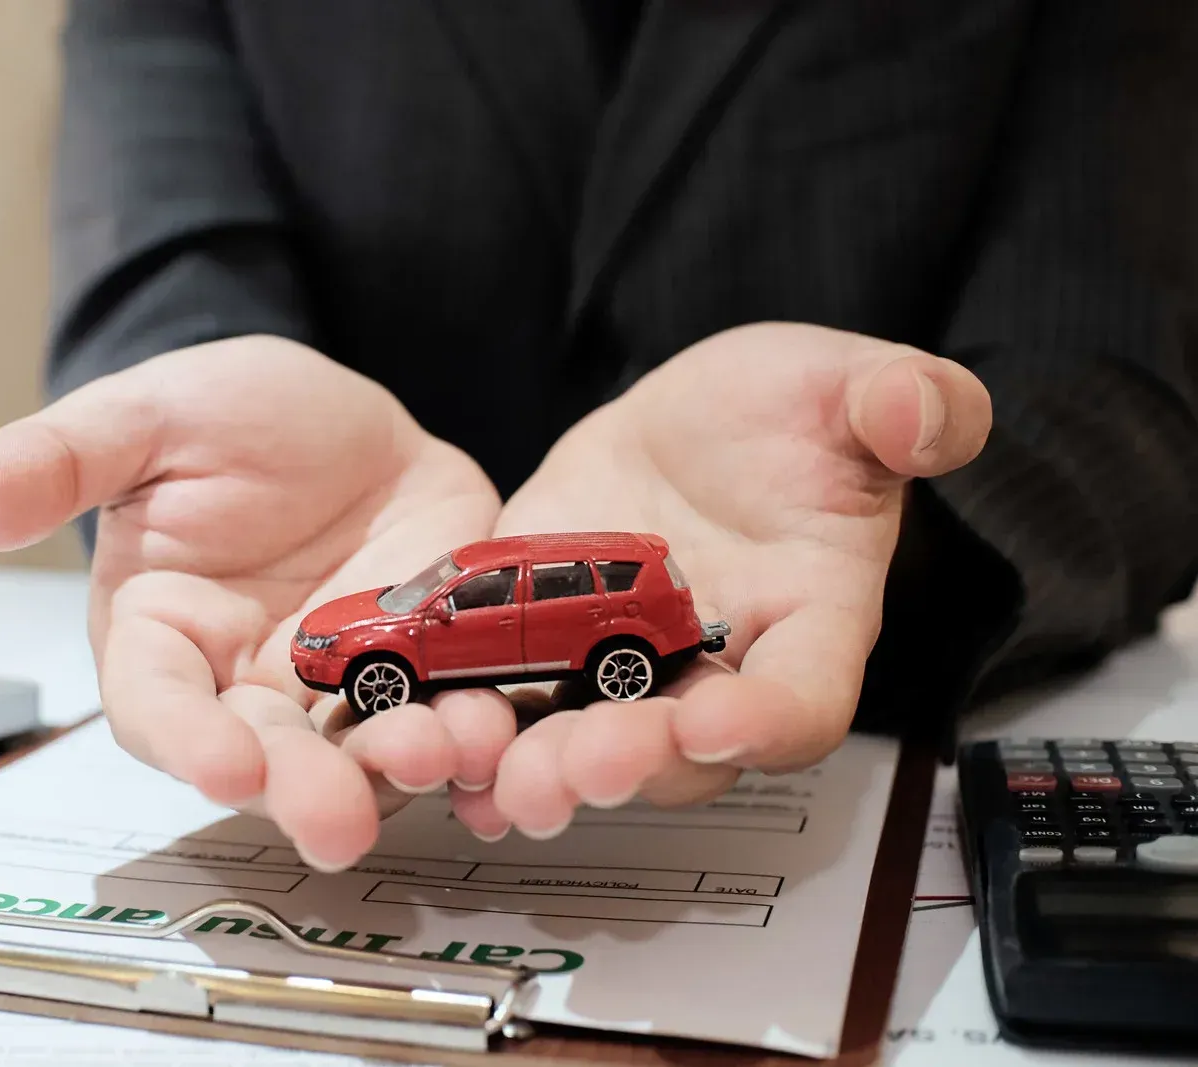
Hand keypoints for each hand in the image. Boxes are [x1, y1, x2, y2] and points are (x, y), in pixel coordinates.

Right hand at [0, 336, 505, 869]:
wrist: (348, 420)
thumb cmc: (230, 419)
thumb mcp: (146, 418)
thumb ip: (64, 458)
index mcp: (165, 636)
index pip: (158, 704)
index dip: (185, 739)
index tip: (221, 764)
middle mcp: (248, 683)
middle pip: (265, 756)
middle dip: (299, 788)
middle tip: (338, 818)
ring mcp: (344, 686)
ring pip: (363, 749)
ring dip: (399, 767)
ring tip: (438, 759)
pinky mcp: (426, 672)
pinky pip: (448, 714)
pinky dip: (474, 733)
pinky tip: (500, 738)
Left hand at [450, 323, 991, 839]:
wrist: (696, 421)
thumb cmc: (789, 412)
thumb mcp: (849, 384)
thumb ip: (905, 402)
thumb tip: (925, 414)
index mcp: (810, 621)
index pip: (805, 699)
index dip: (765, 723)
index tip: (715, 723)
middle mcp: (717, 668)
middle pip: (686, 756)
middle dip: (633, 765)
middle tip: (579, 768)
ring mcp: (625, 666)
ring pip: (592, 746)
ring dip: (546, 772)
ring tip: (502, 783)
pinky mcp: (547, 644)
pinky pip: (518, 702)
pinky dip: (481, 733)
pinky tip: (436, 748)